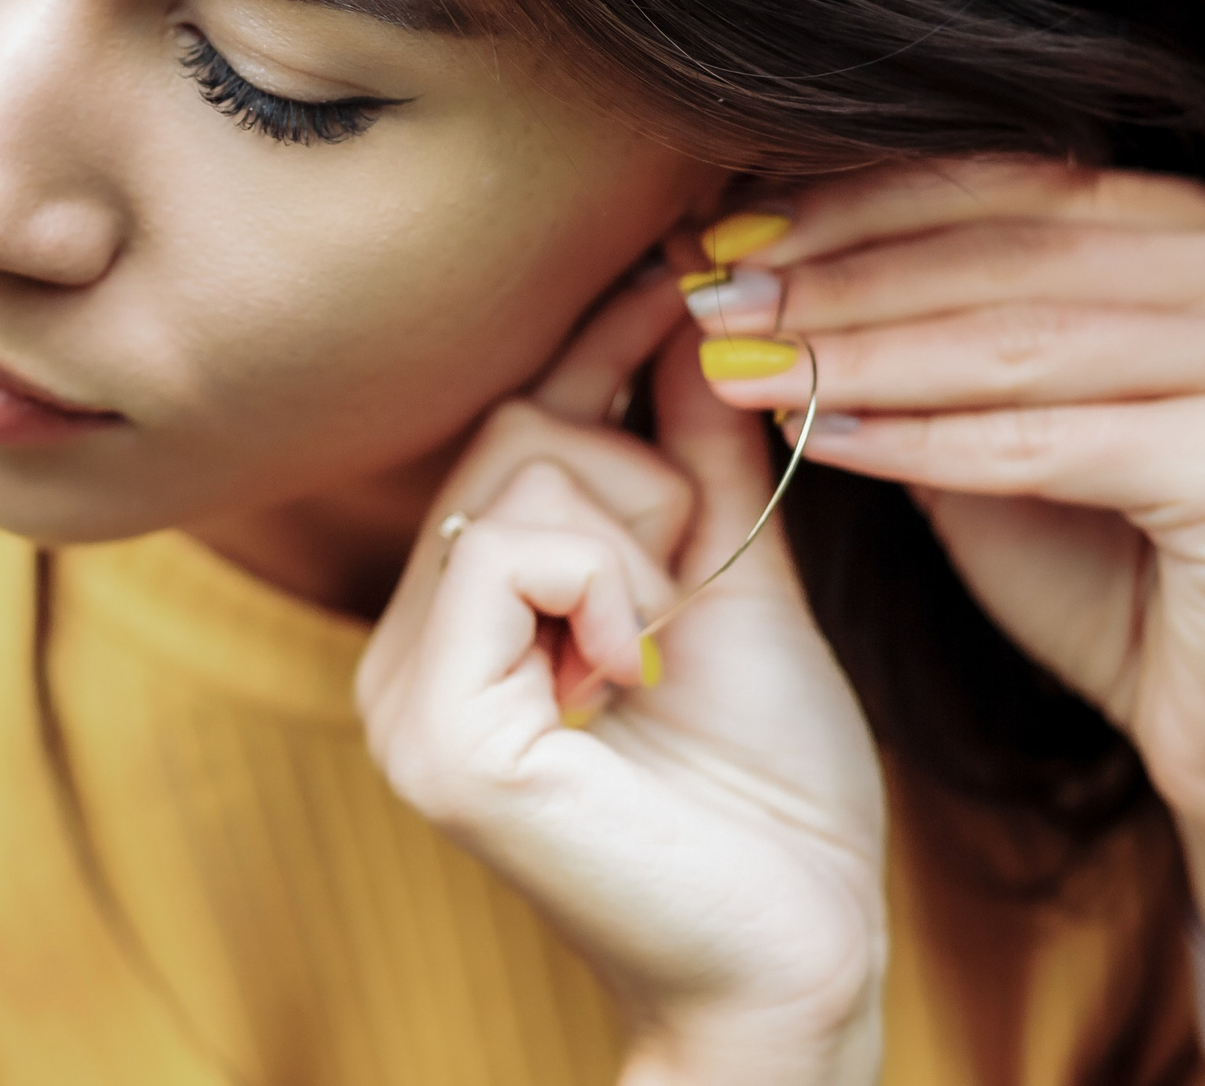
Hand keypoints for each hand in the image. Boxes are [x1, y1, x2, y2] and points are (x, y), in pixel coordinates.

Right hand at [357, 269, 886, 1085]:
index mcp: (467, 616)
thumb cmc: (774, 793)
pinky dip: (606, 586)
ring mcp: (406, 695)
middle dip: (637, 477)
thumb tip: (698, 299)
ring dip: (636, 542)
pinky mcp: (437, 735)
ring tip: (659, 651)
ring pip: (517, 475)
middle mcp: (409, 648)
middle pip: (511, 430)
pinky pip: (511, 550)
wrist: (798, 955)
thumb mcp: (737, 580)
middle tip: (685, 588)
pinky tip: (634, 674)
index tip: (682, 250)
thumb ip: (698, 450)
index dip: (601, 335)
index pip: (518, 423)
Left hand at [683, 160, 1204, 961]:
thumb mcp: (982, 419)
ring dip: (852, 353)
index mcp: (1204, 228)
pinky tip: (809, 436)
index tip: (715, 238)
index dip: (846, 206)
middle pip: (998, 252)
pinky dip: (912, 439)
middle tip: (708, 301)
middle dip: (833, 278)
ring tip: (736, 365)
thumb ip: (899, 335)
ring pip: (1011, 340)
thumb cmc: (1104, 564)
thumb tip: (734, 258)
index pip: (997, 183)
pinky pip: (1039, 442)